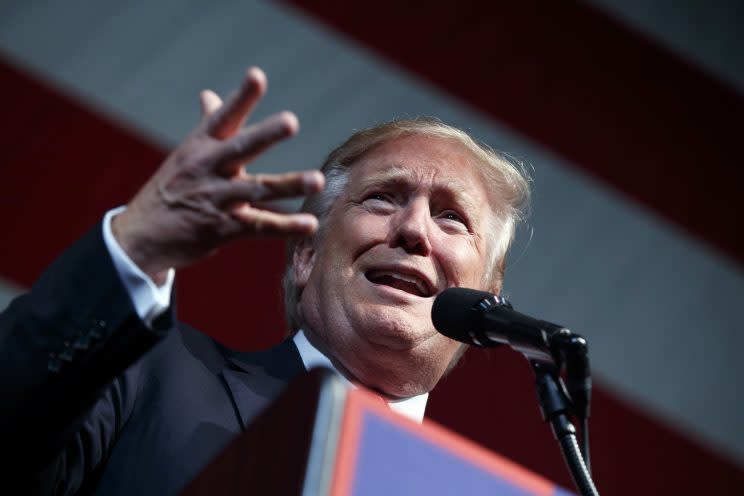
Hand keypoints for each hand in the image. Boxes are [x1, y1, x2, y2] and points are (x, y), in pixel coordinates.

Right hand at [112, 68, 323, 283]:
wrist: (141, 235)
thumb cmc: (171, 188)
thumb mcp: (185, 154)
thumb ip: (208, 124)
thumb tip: (210, 95)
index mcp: (201, 145)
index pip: (224, 117)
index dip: (241, 97)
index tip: (257, 76)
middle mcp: (208, 168)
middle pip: (240, 147)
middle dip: (266, 135)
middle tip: (291, 121)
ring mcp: (215, 199)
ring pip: (256, 190)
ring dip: (288, 185)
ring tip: (318, 181)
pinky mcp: (221, 229)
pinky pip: (258, 226)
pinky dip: (284, 227)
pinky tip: (309, 224)